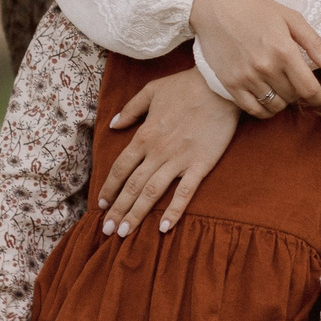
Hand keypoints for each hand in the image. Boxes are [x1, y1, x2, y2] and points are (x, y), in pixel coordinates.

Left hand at [96, 70, 238, 237]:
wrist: (219, 86)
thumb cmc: (184, 86)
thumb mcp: (151, 91)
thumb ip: (130, 109)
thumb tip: (113, 125)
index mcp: (144, 135)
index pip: (121, 168)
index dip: (109, 187)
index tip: (101, 203)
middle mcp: (157, 152)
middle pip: (132, 186)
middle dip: (118, 209)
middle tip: (108, 230)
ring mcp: (179, 160)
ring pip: (152, 193)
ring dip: (137, 214)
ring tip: (125, 234)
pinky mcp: (200, 165)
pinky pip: (185, 193)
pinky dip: (174, 211)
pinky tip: (164, 228)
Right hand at [192, 0, 320, 117]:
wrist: (214, 7)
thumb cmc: (254, 9)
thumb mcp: (290, 18)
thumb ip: (315, 43)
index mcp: (283, 50)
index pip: (309, 89)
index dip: (319, 97)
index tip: (320, 96)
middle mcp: (265, 67)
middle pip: (293, 98)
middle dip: (300, 94)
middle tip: (296, 83)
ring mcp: (246, 77)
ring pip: (275, 106)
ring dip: (283, 101)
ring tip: (281, 88)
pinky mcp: (230, 84)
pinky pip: (253, 110)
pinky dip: (264, 110)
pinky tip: (267, 98)